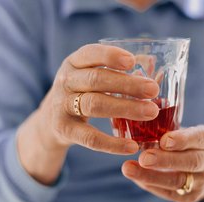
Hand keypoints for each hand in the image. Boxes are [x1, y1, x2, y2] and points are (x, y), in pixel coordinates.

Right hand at [39, 44, 159, 153]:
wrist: (50, 120)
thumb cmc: (82, 93)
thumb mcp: (90, 77)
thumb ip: (115, 71)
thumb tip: (151, 64)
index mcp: (74, 63)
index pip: (90, 54)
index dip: (110, 56)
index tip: (132, 62)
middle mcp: (65, 81)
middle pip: (97, 80)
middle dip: (128, 84)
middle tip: (153, 90)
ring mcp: (62, 105)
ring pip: (94, 105)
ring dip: (125, 108)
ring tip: (151, 112)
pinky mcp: (64, 129)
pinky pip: (90, 138)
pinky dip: (112, 143)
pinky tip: (132, 146)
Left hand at [122, 125, 203, 201]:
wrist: (202, 171)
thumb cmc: (185, 142)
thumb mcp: (184, 131)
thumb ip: (168, 128)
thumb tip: (137, 118)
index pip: (198, 139)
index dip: (182, 140)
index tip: (163, 140)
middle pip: (190, 162)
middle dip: (165, 160)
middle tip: (144, 157)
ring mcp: (201, 183)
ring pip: (177, 181)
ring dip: (150, 176)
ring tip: (128, 169)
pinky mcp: (189, 198)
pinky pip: (168, 192)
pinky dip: (149, 183)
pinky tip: (134, 176)